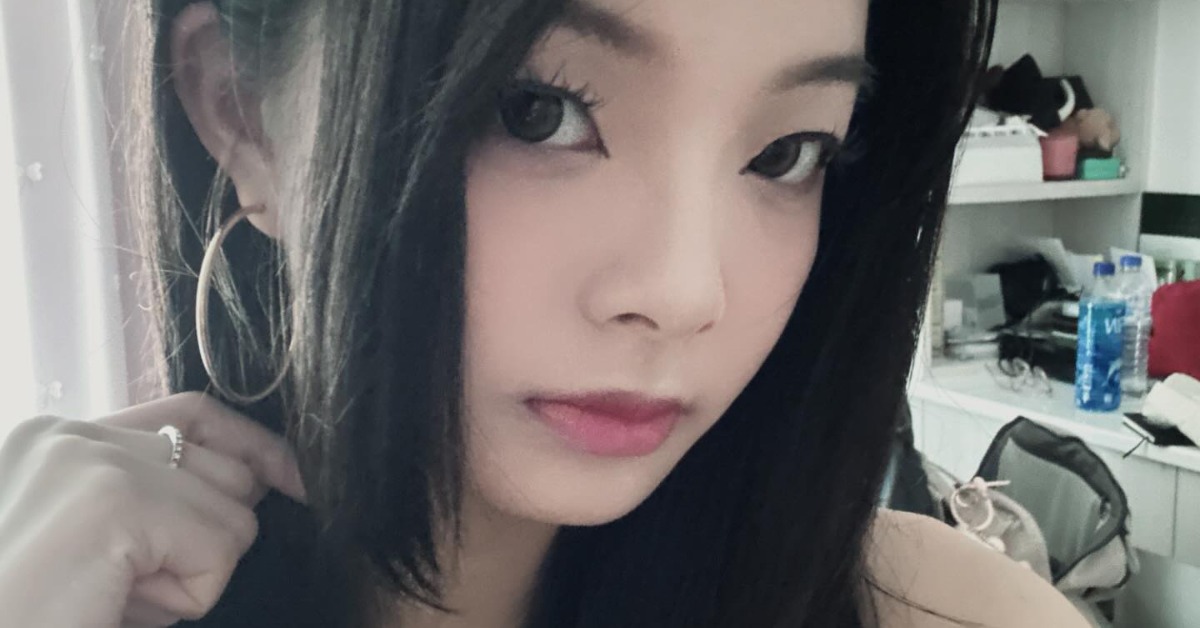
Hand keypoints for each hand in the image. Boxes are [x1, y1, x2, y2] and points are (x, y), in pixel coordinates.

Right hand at [0, 392, 305, 627]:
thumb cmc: (41, 613)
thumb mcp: (99, 538)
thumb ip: (155, 495)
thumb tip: (257, 480)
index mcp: (57, 439)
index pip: (189, 414)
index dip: (251, 444)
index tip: (292, 479)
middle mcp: (70, 434)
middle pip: (225, 465)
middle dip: (205, 536)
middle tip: (126, 582)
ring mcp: (93, 461)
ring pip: (232, 512)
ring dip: (191, 573)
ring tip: (114, 595)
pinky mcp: (115, 502)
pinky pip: (219, 549)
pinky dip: (189, 595)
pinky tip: (118, 604)